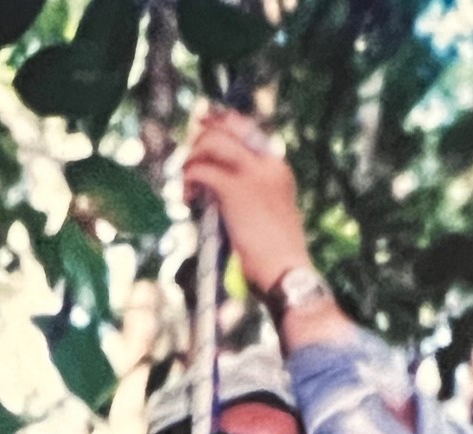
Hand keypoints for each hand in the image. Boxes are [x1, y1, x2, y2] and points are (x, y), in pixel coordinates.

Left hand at [182, 108, 310, 298]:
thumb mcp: (270, 213)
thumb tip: (218, 190)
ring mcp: (252, 174)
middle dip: (201, 138)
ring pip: (212, 143)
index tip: (203, 126)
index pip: (247, 130)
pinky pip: (202, 170)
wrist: (286, 271)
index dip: (221, 124)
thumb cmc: (277, 255)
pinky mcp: (235, 190)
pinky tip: (187, 197)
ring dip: (192, 158)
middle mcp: (266, 163)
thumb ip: (252, 194)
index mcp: (277, 167)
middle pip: (227, 129)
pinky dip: (189, 179)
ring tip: (186, 182)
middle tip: (187, 159)